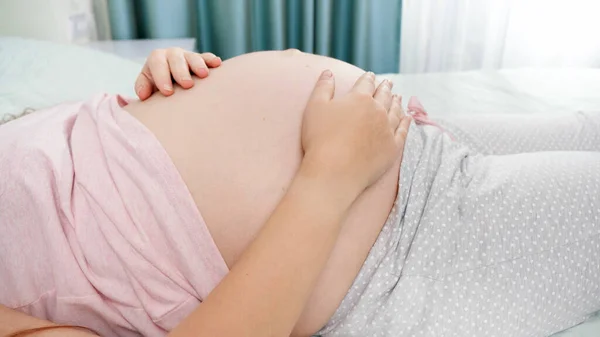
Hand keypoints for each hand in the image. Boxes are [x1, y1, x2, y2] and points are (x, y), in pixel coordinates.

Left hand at [134, 48, 221, 99]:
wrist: (172, 85)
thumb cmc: (158, 89)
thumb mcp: (148, 88)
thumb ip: (143, 88)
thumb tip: (143, 96)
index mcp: (156, 60)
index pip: (156, 63)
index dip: (161, 76)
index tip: (167, 92)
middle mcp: (172, 55)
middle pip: (175, 58)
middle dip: (181, 71)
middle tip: (186, 85)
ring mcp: (187, 57)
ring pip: (193, 56)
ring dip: (198, 65)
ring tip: (203, 75)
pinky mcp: (202, 60)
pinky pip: (207, 58)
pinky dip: (211, 60)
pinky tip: (218, 64)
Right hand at [300, 70, 410, 197]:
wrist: (334, 171)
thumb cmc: (319, 139)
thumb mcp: (314, 108)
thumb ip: (323, 88)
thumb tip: (329, 72)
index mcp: (360, 98)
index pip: (366, 84)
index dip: (368, 78)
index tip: (371, 75)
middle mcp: (378, 111)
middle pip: (384, 95)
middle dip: (385, 88)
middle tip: (388, 83)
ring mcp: (387, 130)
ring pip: (396, 111)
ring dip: (397, 103)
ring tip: (398, 97)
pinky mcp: (393, 148)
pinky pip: (403, 132)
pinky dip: (406, 123)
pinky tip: (407, 118)